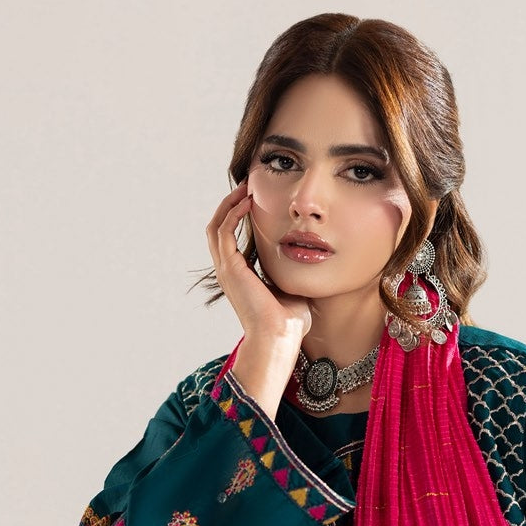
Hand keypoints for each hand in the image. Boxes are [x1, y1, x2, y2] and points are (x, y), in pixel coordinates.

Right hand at [206, 181, 311, 341]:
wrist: (279, 338)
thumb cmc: (288, 323)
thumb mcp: (292, 290)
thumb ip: (293, 274)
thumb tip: (309, 262)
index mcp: (241, 277)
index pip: (232, 239)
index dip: (240, 218)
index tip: (255, 200)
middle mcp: (229, 272)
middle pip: (218, 228)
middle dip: (230, 204)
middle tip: (246, 186)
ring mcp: (227, 270)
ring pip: (216, 226)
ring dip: (228, 204)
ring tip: (244, 187)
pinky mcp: (231, 268)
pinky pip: (224, 231)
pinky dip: (232, 213)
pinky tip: (248, 201)